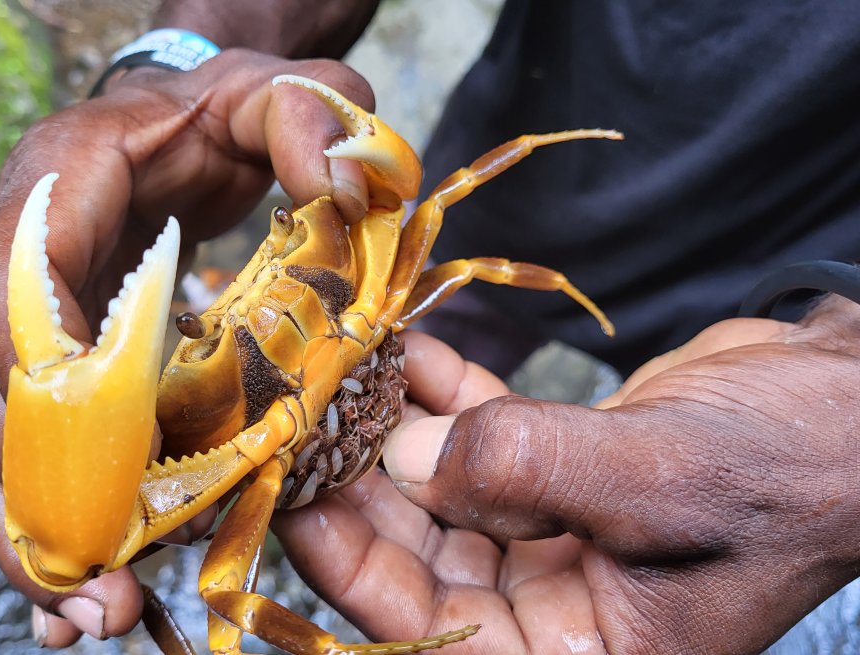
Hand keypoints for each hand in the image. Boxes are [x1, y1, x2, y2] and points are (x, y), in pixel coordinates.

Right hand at [0, 51, 373, 646]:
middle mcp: (17, 261)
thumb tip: (336, 182)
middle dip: (34, 489)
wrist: (196, 126)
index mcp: (61, 185)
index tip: (105, 457)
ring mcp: (25, 323)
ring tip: (96, 617)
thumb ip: (308, 112)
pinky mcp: (52, 370)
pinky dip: (49, 526)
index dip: (38, 371)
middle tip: (101, 583)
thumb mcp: (278, 90)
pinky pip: (24, 455)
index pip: (11, 279)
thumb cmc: (229, 113)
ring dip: (34, 534)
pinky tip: (87, 596)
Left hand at [273, 298, 859, 653]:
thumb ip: (526, 470)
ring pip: (440, 492)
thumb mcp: (658, 479)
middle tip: (306, 418)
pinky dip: (442, 395)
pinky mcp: (554, 472)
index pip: (437, 628)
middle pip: (423, 556)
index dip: (355, 568)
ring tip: (344, 370)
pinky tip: (406, 350)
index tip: (298, 494)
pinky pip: (478, 437)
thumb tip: (406, 461)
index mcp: (586, 652)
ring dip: (392, 430)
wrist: (846, 406)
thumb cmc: (786, 467)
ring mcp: (550, 535)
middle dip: (363, 487)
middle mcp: (557, 606)